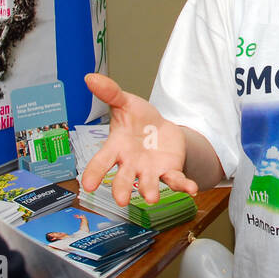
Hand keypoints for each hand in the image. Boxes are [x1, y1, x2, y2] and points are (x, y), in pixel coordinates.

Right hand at [81, 73, 198, 205]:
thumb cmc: (137, 119)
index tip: (86, 186)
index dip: (93, 173)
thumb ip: (110, 92)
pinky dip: (183, 186)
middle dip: (122, 189)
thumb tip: (91, 77)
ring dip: (149, 191)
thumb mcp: (125, 102)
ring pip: (148, 184)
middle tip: (121, 200)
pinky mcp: (169, 171)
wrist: (161, 127)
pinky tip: (191, 189)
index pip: (101, 162)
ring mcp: (149, 170)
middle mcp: (130, 164)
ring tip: (152, 198)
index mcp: (116, 148)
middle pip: (123, 179)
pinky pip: (175, 180)